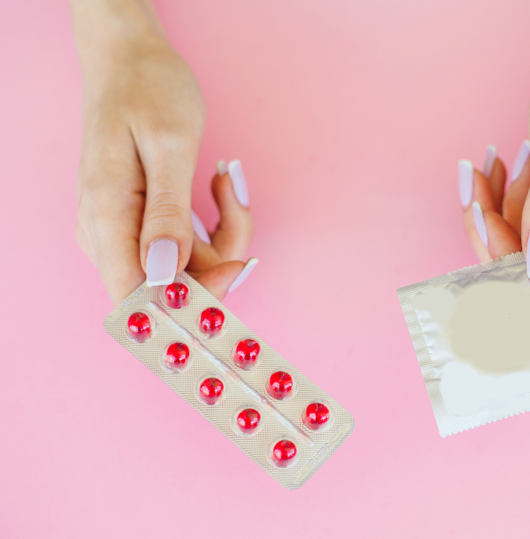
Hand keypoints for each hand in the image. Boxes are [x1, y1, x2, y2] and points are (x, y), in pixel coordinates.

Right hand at [72, 2, 254, 303]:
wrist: (131, 61)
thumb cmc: (148, 92)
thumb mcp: (169, 146)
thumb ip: (167, 214)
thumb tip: (165, 275)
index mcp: (106, 219)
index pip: (140, 297)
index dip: (191, 300)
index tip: (237, 266)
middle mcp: (109, 235)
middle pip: (176, 286)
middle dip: (222, 255)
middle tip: (236, 200)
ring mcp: (127, 232)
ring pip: (191, 267)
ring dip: (225, 232)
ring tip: (226, 179)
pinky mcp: (146, 225)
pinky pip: (191, 246)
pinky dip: (216, 222)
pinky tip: (219, 182)